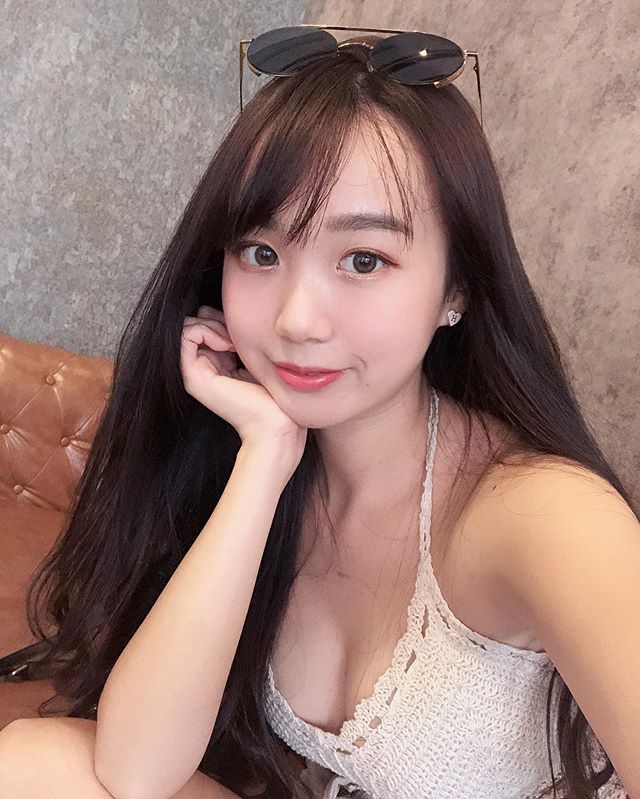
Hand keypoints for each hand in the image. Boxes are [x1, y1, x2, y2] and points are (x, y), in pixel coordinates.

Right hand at [180, 305, 307, 469]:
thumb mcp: (253, 356)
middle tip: (235, 335)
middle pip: (194, 323)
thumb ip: (237, 338)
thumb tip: (216, 312)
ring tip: (231, 340)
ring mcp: (194, 374)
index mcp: (216, 365)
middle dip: (214, 319)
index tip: (241, 332)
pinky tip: (225, 344)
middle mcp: (201, 369)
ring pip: (187, 327)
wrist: (275, 424)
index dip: (220, 319)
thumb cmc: (274, 395)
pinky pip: (185, 336)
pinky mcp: (192, 377)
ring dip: (210, 324)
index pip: (204, 324)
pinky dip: (204, 330)